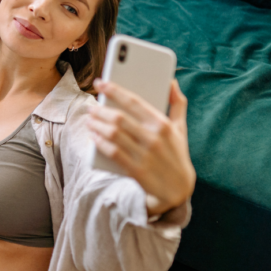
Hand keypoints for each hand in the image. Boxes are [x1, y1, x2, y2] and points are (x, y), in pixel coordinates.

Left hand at [87, 79, 195, 215]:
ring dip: (97, 125)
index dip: (114, 90)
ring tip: (90, 120)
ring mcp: (144, 155)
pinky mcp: (136, 170)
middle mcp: (153, 138)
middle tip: (91, 107)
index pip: (134, 101)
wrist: (178, 189)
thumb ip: (177, 103)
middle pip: (119, 118)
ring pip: (113, 134)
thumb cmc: (177, 154)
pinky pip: (112, 153)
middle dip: (100, 110)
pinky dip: (100, 143)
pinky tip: (93, 137)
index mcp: (163, 124)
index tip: (101, 83)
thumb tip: (171, 82)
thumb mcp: (181, 128)